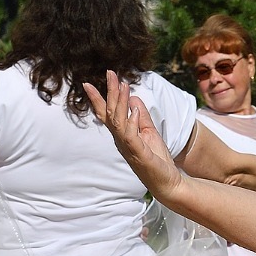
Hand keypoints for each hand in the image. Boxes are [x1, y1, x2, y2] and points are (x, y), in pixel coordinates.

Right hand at [84, 72, 185, 200]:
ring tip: (124, 85)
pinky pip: (131, 136)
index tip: (88, 83)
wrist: (167, 182)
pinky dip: (131, 122)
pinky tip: (134, 110)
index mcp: (122, 134)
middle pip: (111, 113)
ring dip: (120, 102)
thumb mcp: (149, 132)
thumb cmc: (157, 159)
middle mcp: (121, 140)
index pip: (107, 114)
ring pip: (119, 121)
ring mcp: (128, 147)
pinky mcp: (139, 153)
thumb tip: (133, 99)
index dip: (98, 98)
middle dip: (110, 92)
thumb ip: (141, 117)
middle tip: (110, 73)